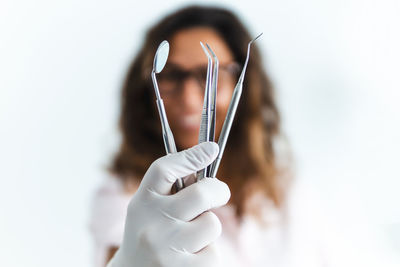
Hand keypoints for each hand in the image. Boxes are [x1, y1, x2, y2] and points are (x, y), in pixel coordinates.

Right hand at [109, 142, 230, 266]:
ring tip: (190, 237)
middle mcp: (152, 223)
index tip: (211, 148)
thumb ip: (173, 188)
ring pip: (211, 224)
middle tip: (219, 193)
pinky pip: (213, 253)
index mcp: (143, 201)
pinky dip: (207, 253)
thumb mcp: (150, 207)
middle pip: (201, 194)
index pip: (164, 170)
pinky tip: (190, 257)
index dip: (190, 157)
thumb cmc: (149, 232)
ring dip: (208, 227)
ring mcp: (166, 248)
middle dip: (218, 190)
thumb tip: (207, 159)